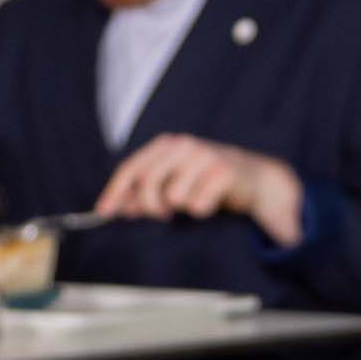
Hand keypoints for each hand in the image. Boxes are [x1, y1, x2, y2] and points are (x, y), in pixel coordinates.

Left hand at [99, 135, 303, 242]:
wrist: (256, 178)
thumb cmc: (208, 180)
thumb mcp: (174, 181)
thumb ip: (146, 191)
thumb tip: (118, 208)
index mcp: (167, 145)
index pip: (132, 168)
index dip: (116, 191)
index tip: (104, 212)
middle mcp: (184, 146)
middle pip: (147, 183)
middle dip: (149, 206)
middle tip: (161, 215)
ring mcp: (205, 157)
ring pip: (173, 197)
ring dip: (181, 209)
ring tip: (195, 200)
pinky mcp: (224, 173)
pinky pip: (198, 205)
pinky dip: (202, 211)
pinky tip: (213, 201)